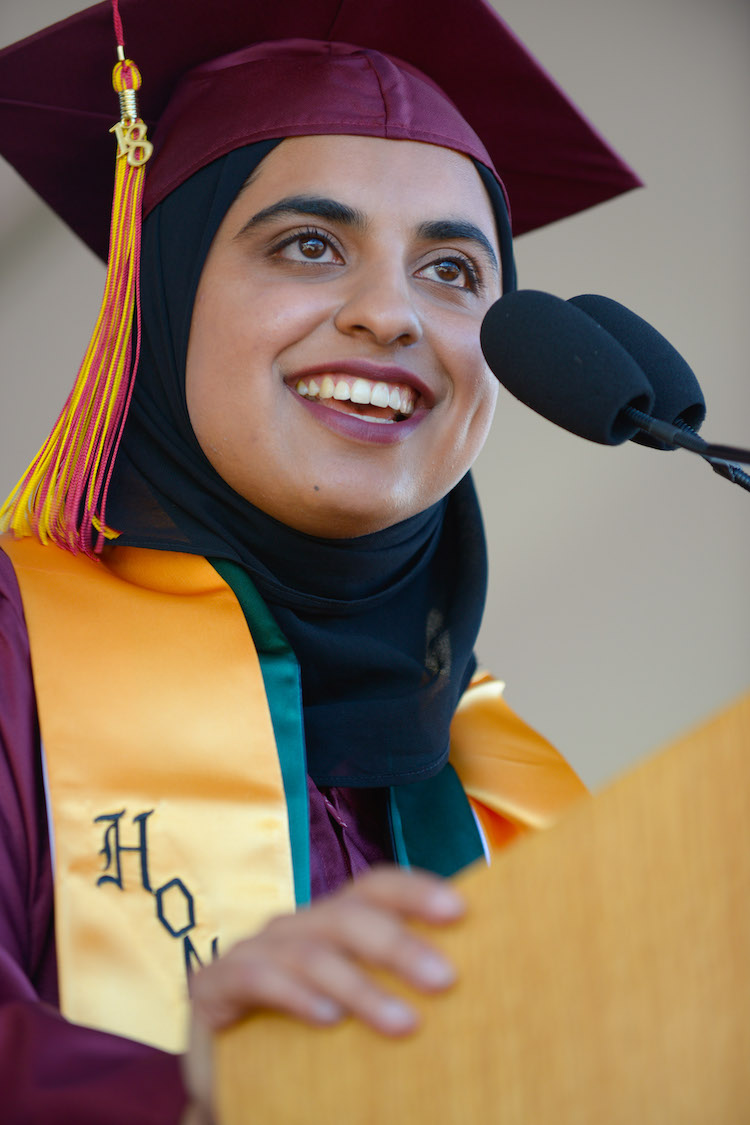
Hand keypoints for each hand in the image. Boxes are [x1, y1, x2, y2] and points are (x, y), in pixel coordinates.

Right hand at [181, 866, 464, 1121]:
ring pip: (312, 951)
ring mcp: (252, 950)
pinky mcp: (214, 984)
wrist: (233, 1093)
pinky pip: (260, 978)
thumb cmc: (309, 1050)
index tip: (461, 911)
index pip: (376, 887)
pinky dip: (296, 996)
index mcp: (333, 922)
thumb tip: (485, 990)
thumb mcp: (361, 1014)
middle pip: (349, 914)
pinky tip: (327, 1019)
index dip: (416, 890)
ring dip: (360, 985)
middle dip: (399, 943)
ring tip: (404, 1024)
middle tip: (446, 980)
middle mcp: (295, 926)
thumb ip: (403, 994)